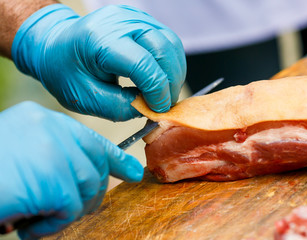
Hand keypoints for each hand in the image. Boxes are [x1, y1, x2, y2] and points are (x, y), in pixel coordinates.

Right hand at [0, 102, 142, 238]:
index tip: (132, 171)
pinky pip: (69, 209)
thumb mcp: (23, 155)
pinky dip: (51, 224)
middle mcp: (51, 129)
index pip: (92, 138)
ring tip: (34, 215)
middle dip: (89, 193)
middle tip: (67, 209)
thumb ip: (55, 157)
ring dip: (64, 212)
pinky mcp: (53, 180)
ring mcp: (54, 152)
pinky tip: (27, 222)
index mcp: (42, 120)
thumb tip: (91, 177)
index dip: (115, 158)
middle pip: (94, 166)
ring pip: (86, 190)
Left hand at [12, 4, 185, 120]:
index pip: (143, 64)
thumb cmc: (66, 71)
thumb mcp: (85, 98)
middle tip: (165, 104)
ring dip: (175, 72)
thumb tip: (149, 108)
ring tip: (165, 93)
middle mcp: (120, 22)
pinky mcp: (142, 19)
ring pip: (171, 43)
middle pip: (163, 50)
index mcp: (99, 40)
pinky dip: (171, 63)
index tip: (158, 110)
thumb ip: (119, 107)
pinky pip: (168, 41)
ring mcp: (133, 17)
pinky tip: (163, 78)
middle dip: (170, 83)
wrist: (56, 45)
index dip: (157, 91)